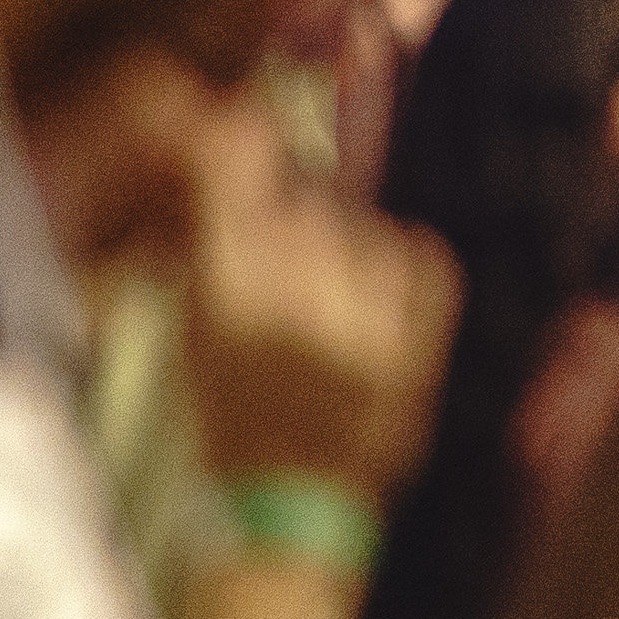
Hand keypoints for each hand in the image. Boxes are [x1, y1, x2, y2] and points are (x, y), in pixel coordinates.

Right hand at [179, 100, 458, 498]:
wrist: (286, 500)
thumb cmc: (231, 414)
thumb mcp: (194, 329)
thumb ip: (207, 240)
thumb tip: (224, 141)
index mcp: (223, 298)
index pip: (231, 170)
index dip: (238, 135)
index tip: (243, 118)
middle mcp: (291, 302)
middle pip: (305, 204)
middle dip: (295, 226)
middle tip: (287, 278)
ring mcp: (361, 325)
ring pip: (366, 232)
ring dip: (350, 258)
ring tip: (329, 316)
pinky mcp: (416, 348)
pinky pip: (424, 260)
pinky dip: (406, 272)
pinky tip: (377, 306)